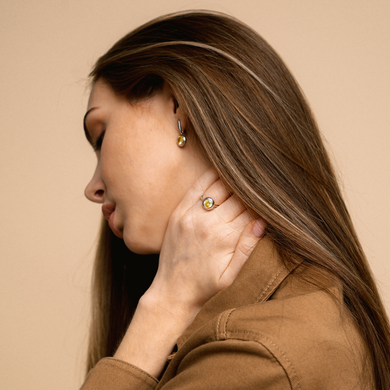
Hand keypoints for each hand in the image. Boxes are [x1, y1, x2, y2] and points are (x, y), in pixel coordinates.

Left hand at [144, 167, 266, 322]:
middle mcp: (208, 224)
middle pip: (237, 196)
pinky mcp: (179, 213)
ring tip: (245, 171)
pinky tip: (221, 168)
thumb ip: (247, 247)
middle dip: (251, 188)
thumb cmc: (205, 286)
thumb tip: (262, 222)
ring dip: (234, 178)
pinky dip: (210, 176)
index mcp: (225, 239)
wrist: (172, 290)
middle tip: (262, 178)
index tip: (270, 193)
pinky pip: (197, 187)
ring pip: (219, 187)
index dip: (262, 201)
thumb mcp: (231, 274)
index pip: (251, 210)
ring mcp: (191, 216)